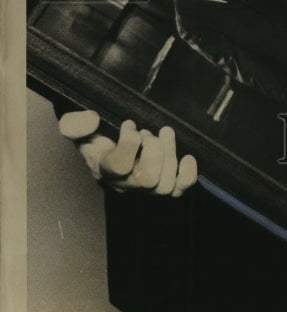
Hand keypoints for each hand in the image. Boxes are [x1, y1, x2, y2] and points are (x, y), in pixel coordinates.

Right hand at [58, 110, 197, 195]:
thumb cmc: (91, 135)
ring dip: (169, 154)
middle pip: (148, 180)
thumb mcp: (74, 125)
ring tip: (163, 135)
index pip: (119, 166)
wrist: (102, 145)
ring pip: (164, 186)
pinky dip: (187, 176)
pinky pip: (178, 191)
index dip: (129, 141)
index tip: (129, 124)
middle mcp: (124, 184)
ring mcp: (144, 188)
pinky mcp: (161, 185)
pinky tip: (187, 157)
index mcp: (103, 169)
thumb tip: (92, 120)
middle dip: (155, 149)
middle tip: (149, 132)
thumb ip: (75, 123)